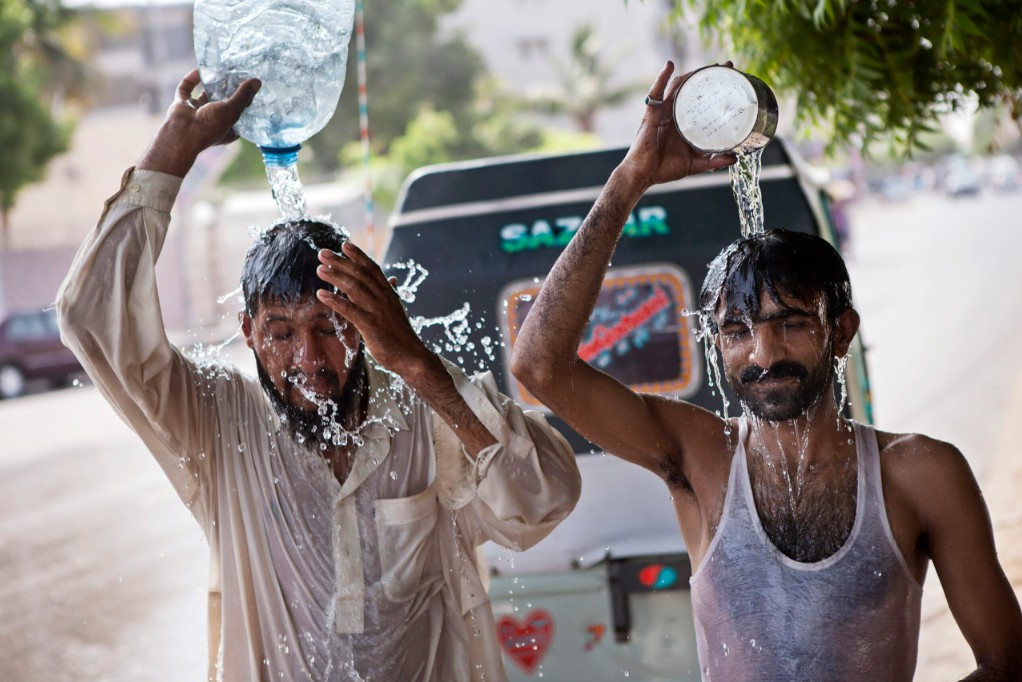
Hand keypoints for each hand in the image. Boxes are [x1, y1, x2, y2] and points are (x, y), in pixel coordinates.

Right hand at [137, 69, 260, 176]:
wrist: (182, 132)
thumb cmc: (211, 126)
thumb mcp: (232, 110)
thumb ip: (243, 95)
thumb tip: (257, 81)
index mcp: (227, 129)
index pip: (240, 113)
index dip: (245, 101)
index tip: (252, 87)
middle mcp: (212, 121)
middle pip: (222, 102)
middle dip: (228, 89)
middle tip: (237, 74)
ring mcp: (197, 112)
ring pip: (205, 94)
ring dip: (211, 83)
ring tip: (221, 69)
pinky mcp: (182, 104)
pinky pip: (186, 88)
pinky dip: (192, 79)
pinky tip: (200, 69)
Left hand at [315, 242, 431, 374]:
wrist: (412, 357)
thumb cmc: (402, 336)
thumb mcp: (397, 310)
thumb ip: (391, 293)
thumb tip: (393, 279)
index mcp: (389, 294)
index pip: (373, 269)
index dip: (358, 255)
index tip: (345, 244)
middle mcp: (384, 298)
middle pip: (360, 274)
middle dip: (341, 262)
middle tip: (323, 253)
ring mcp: (378, 311)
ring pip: (355, 288)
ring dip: (336, 276)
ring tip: (320, 269)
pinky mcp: (371, 326)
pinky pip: (350, 310)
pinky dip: (335, 300)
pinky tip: (321, 294)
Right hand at [618, 61, 737, 191]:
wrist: (643, 175)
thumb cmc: (664, 169)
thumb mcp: (694, 164)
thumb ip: (713, 161)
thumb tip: (735, 157)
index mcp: (686, 123)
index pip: (703, 100)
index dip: (717, 88)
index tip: (734, 78)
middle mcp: (675, 114)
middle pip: (693, 89)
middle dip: (709, 76)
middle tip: (727, 66)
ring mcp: (663, 112)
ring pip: (678, 87)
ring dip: (692, 74)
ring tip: (708, 66)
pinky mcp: (651, 114)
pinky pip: (656, 92)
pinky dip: (662, 77)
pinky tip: (670, 65)